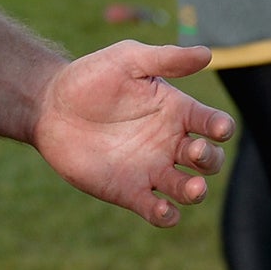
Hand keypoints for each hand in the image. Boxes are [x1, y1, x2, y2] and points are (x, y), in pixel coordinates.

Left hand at [33, 41, 233, 227]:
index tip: (219, 127)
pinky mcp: (130, 192)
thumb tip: (208, 54)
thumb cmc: (90, 77)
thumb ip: (166, 59)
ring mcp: (152, 170)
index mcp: (176, 111)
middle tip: (194, 151)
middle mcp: (170, 143)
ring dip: (196, 192)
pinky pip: (157, 211)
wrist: (50, 106)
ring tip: (194, 188)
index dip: (221, 126)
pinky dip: (166, 215)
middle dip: (210, 159)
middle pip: (207, 160)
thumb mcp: (128, 60)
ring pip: (188, 189)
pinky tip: (164, 210)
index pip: (211, 123)